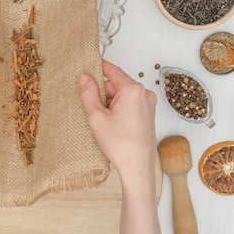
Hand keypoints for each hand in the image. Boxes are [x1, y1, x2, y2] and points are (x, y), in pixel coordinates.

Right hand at [78, 59, 157, 182]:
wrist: (137, 166)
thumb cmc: (120, 144)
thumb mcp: (97, 116)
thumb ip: (89, 93)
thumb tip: (84, 78)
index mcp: (132, 89)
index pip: (112, 70)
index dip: (97, 68)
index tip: (86, 66)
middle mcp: (144, 93)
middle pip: (116, 84)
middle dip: (103, 93)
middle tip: (93, 109)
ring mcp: (148, 103)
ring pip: (122, 94)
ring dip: (111, 103)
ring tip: (104, 121)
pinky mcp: (148, 113)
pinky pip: (130, 103)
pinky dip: (119, 109)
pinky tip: (113, 124)